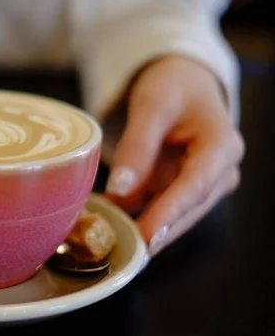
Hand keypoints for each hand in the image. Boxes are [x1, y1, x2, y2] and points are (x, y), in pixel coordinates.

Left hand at [105, 56, 244, 256]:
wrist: (183, 83)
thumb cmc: (173, 87)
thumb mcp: (152, 105)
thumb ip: (138, 147)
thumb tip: (120, 192)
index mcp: (223, 146)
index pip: (195, 187)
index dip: (170, 214)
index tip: (147, 238)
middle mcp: (222, 172)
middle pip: (187, 209)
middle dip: (155, 231)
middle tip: (122, 251)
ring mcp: (205, 186)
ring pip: (175, 217)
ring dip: (145, 230)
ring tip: (111, 242)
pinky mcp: (185, 192)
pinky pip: (163, 211)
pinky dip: (139, 219)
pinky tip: (114, 228)